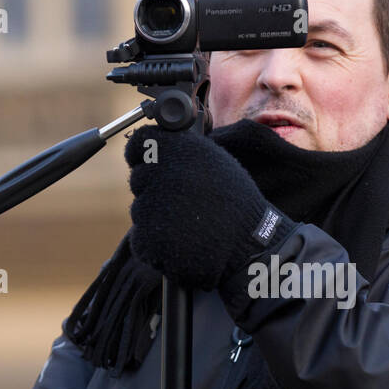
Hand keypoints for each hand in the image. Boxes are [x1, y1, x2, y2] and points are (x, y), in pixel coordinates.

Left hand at [124, 124, 273, 289]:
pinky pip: (142, 238)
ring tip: (187, 224)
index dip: (141, 153)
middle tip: (182, 201)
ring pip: (141, 210)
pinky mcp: (148, 238)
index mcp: (179, 150)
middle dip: (154, 189)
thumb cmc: (236, 205)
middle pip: (139, 179)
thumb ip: (182, 151)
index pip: (141, 143)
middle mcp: (162, 174)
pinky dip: (156, 242)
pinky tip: (181, 240)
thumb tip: (156, 147)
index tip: (145, 160)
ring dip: (156, 217)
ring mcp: (151, 208)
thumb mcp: (215, 163)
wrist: (248, 245)